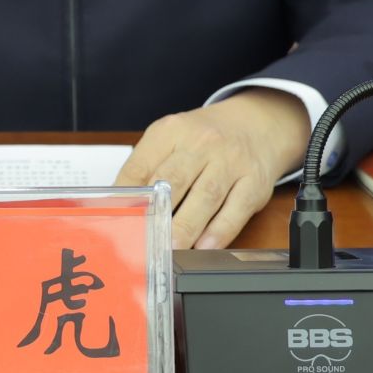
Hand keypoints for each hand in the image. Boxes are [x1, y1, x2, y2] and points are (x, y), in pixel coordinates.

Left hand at [114, 90, 311, 248]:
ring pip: (205, 196)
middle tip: (145, 241)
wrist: (254, 124)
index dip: (127, 197)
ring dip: (187, 226)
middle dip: (159, 212)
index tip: (118, 222)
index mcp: (171, 131)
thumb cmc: (204, 140)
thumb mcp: (172, 139)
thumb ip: (148, 169)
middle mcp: (202, 143)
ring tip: (171, 249)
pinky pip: (236, 209)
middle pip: (174, 179)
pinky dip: (219, 231)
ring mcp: (231, 161)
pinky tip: (205, 247)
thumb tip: (124, 209)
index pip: (141, 165)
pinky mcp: (254, 182)